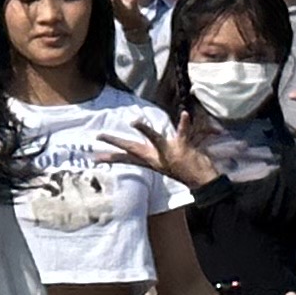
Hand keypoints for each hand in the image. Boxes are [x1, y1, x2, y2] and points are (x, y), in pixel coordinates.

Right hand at [103, 117, 218, 190]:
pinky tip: (185, 114)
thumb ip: (153, 155)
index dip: (110, 157)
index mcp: (149, 160)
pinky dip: (184, 123)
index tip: (94, 157)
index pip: (126, 158)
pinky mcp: (183, 147)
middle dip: (115, 141)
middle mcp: (155, 156)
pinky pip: (183, 132)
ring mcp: (168, 151)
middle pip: (132, 146)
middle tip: (99, 136)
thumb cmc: (182, 169)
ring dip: (145, 130)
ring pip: (154, 139)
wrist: (201, 180)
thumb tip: (144, 153)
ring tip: (134, 123)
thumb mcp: (163, 165)